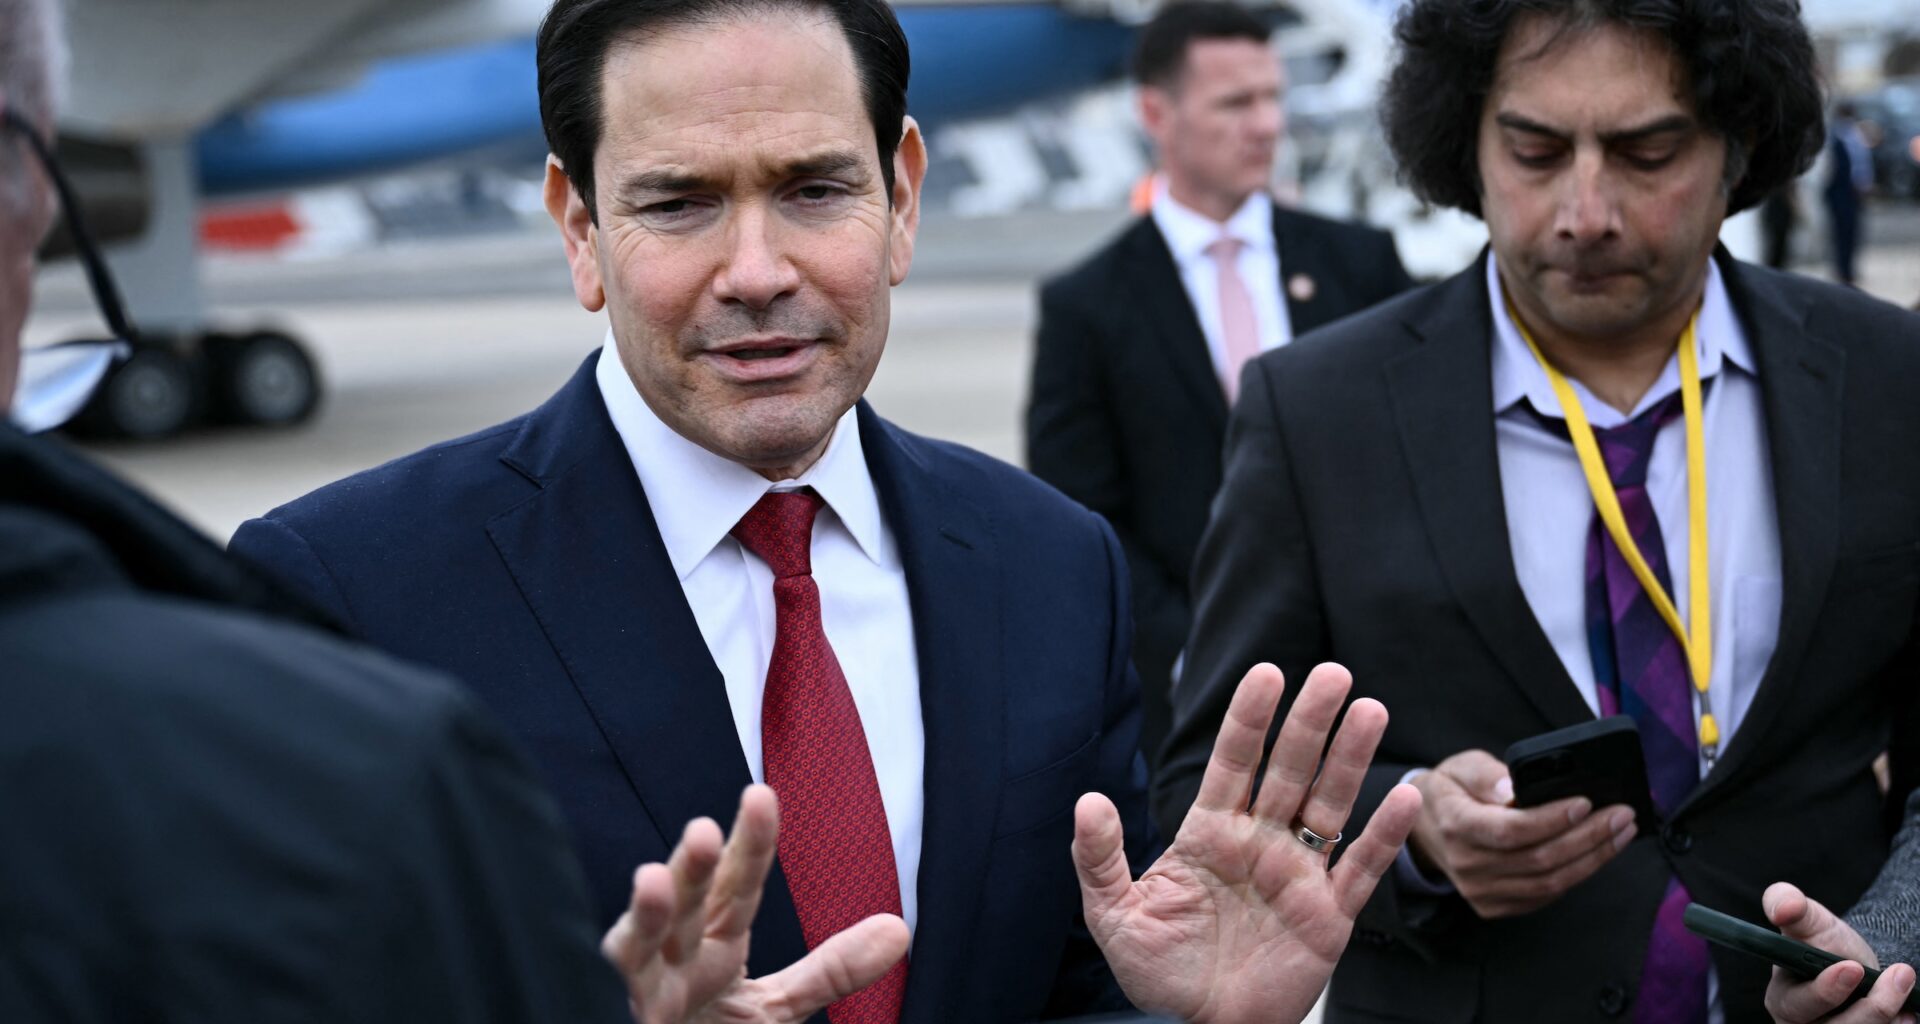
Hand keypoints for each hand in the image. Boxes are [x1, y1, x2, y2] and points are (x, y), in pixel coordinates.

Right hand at [602, 785, 909, 1023]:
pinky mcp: (615, 1013)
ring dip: (646, 913)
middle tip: (706, 830)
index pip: (737, 885)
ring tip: (652, 880)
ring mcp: (640, 988)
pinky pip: (611, 988)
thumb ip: (829, 969)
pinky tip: (610, 961)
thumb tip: (898, 929)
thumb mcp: (775, 1007)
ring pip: (637, 943)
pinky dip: (610, 974)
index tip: (762, 796)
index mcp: (712, 943)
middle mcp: (673, 956)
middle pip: (687, 902)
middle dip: (694, 868)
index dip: (751, 844)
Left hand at [1071, 662, 1422, 1023]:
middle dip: (1309, 721)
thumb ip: (1099, 859)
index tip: (1266, 673)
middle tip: (1332, 673)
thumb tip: (1088, 800)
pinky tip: (1404, 797)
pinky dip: (1384, 835)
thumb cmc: (1158, 975)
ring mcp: (1297, 875)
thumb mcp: (1114, 916)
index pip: (1234, 763)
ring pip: (1330, 805)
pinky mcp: (1328, 916)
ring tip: (1371, 709)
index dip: (1249, 720)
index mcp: (1209, 834)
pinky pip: (1360, 869)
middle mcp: (1259, 843)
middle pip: (1290, 770)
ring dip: (1351, 759)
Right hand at [1405, 749, 1634, 917]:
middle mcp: (1467, 865)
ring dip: (1593, 859)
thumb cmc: (1450, 792)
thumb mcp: (1460, 767)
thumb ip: (1486, 774)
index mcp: (1456, 825)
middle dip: (1589, 837)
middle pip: (1540, 859)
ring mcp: (1481, 891)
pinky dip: (1577, 875)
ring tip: (1621, 832)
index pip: (1511, 830)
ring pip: (1550, 883)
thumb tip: (1513, 789)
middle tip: (1622, 814)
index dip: (1553, 819)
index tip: (1586, 802)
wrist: (1424, 831)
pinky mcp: (1495, 906)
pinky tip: (1597, 852)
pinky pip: (1546, 895)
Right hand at [1763, 882, 1915, 1023]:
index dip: (1824, 991)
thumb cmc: (1822, 943)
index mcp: (1782, 999)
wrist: (1855, 964)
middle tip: (1900, 973)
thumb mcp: (1809, 920)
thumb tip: (1782, 907)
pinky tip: (1907, 1012)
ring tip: (1904, 979)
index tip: (1852, 967)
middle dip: (1870, 1006)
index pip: (1795, 1004)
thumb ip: (1787, 904)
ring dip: (1888, 1011)